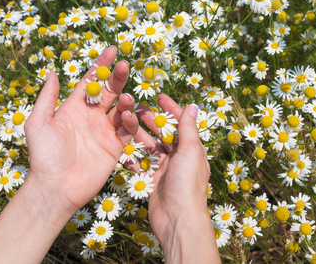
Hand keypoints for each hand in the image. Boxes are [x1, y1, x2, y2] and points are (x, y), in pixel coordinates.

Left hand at [24, 46, 137, 215]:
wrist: (55, 188)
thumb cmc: (44, 156)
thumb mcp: (38, 123)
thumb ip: (47, 98)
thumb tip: (51, 72)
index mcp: (74, 108)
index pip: (90, 81)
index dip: (101, 65)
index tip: (112, 50)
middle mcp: (91, 117)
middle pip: (109, 91)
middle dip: (117, 77)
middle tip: (125, 65)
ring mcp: (104, 132)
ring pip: (121, 109)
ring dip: (126, 100)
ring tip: (125, 97)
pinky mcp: (114, 147)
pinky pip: (127, 131)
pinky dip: (130, 122)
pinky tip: (128, 116)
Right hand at [135, 95, 219, 262]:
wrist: (177, 218)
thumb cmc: (187, 183)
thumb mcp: (190, 151)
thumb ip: (189, 128)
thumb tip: (193, 105)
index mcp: (191, 148)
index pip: (180, 123)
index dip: (171, 108)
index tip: (159, 96)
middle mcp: (179, 156)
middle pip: (163, 133)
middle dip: (151, 119)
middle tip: (136, 107)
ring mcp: (165, 168)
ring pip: (151, 146)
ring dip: (140, 133)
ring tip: (127, 121)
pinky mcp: (153, 179)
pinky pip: (142, 162)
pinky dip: (133, 154)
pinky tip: (123, 144)